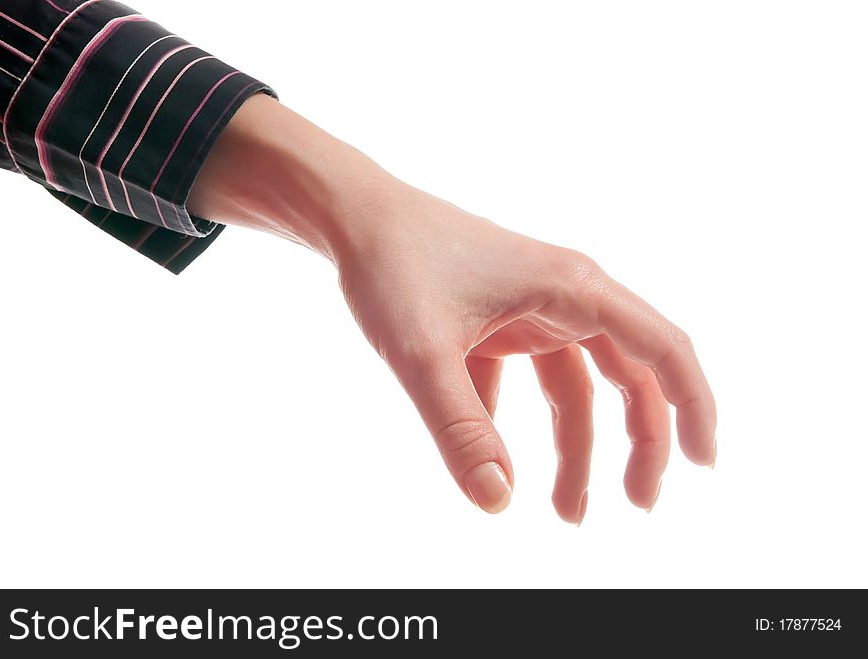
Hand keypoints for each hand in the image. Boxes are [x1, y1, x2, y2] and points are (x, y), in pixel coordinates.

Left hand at [189, 94, 716, 522]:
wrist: (356, 220)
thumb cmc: (394, 267)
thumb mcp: (424, 354)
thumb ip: (460, 429)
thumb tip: (497, 501)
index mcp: (572, 289)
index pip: (661, 349)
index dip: (694, 406)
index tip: (704, 463)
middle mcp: (566, 295)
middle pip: (629, 375)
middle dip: (639, 442)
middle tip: (636, 504)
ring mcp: (535, 308)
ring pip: (578, 386)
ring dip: (579, 447)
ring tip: (569, 511)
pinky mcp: (505, 321)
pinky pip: (533, 379)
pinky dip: (525, 423)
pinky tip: (498, 459)